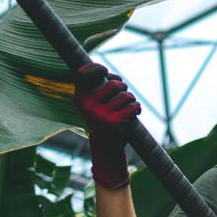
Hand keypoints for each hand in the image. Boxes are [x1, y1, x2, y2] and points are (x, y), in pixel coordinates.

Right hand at [75, 63, 139, 188]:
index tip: (105, 71)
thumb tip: (108, 74)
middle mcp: (87, 105)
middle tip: (123, 97)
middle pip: (114, 83)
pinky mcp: (113, 122)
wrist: (105, 148)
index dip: (96, 68)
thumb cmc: (102, 120)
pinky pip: (132, 106)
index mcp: (80, 98)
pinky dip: (137, 109)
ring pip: (126, 95)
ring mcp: (99, 114)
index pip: (82, 74)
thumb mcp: (93, 105)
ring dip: (131, 100)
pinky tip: (134, 114)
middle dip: (124, 88)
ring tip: (128, 108)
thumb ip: (97, 89)